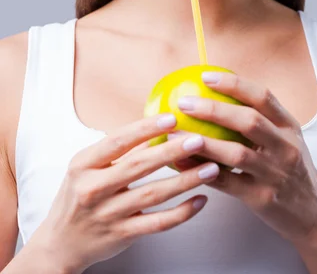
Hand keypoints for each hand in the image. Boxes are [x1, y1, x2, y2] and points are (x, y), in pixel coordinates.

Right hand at [29, 114, 219, 272]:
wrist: (61, 243)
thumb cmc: (79, 195)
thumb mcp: (87, 168)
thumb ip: (120, 150)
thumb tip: (156, 125)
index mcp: (83, 164)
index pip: (117, 141)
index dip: (145, 129)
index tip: (171, 118)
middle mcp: (93, 188)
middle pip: (139, 166)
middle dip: (172, 152)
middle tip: (198, 140)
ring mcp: (108, 214)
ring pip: (153, 194)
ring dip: (185, 180)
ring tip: (210, 168)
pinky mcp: (122, 235)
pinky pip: (158, 223)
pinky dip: (181, 212)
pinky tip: (201, 200)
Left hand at [170, 71, 316, 246]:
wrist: (313, 216)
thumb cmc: (290, 172)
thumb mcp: (285, 140)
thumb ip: (261, 121)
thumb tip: (216, 96)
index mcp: (289, 126)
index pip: (263, 97)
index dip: (234, 84)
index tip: (206, 76)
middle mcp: (286, 147)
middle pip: (249, 121)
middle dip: (213, 109)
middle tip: (184, 103)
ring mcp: (275, 173)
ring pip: (236, 153)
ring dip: (203, 142)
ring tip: (175, 134)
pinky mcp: (262, 198)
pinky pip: (227, 183)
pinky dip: (201, 171)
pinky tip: (181, 163)